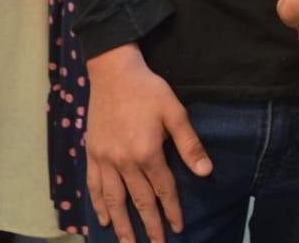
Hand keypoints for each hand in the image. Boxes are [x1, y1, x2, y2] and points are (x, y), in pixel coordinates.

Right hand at [85, 44, 212, 242]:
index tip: (177, 229)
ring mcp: (105, 159)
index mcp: (147, 153)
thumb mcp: (174, 112)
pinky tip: (103, 219)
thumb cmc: (148, 90)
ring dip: (121, 224)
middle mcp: (124, 162)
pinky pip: (93, 185)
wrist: (113, 72)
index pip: (162, 190)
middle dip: (149, 227)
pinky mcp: (92, 153)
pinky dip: (98, 204)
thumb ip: (189, 144)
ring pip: (114, 199)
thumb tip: (206, 172)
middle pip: (139, 201)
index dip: (171, 210)